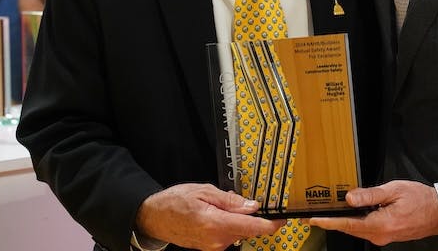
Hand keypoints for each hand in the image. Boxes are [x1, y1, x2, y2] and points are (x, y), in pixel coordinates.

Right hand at [135, 183, 284, 250]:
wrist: (155, 217)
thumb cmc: (175, 202)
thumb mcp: (204, 191)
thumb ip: (231, 200)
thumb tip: (252, 206)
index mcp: (216, 224)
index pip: (252, 228)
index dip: (271, 224)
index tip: (283, 219)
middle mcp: (216, 240)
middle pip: (247, 229)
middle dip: (250, 215)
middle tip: (239, 200)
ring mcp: (213, 247)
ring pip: (238, 232)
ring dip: (237, 219)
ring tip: (218, 205)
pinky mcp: (210, 248)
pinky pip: (228, 235)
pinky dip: (228, 224)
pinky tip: (216, 214)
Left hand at [308, 180, 437, 245]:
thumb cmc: (420, 200)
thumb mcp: (394, 190)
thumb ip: (370, 195)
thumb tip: (350, 198)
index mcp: (381, 224)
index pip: (349, 224)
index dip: (330, 222)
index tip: (315, 220)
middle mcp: (380, 235)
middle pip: (350, 229)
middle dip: (332, 223)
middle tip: (315, 217)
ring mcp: (383, 237)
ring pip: (357, 230)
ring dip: (344, 223)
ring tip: (330, 214)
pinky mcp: (386, 236)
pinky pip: (366, 230)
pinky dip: (356, 223)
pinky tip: (352, 214)